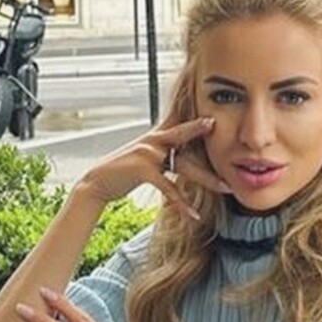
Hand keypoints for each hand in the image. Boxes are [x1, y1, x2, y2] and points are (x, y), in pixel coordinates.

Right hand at [76, 115, 230, 222]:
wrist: (97, 182)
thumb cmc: (124, 170)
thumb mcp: (145, 155)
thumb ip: (163, 150)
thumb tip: (181, 150)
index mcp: (155, 135)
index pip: (177, 120)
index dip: (192, 113)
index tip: (211, 107)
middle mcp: (152, 140)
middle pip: (181, 133)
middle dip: (199, 127)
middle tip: (216, 123)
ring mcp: (147, 153)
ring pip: (183, 165)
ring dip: (207, 179)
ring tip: (224, 186)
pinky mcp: (143, 170)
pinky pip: (169, 187)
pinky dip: (182, 203)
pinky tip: (193, 214)